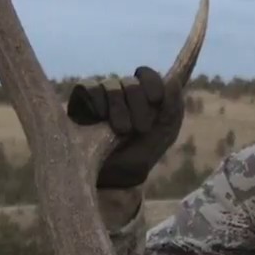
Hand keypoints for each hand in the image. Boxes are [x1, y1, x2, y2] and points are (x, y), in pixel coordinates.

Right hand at [66, 66, 183, 188]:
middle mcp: (121, 93)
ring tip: (121, 131)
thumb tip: (173, 81)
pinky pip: (90, 87)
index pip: (147, 76)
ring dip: (119, 108)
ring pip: (112, 85)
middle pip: (131, 82)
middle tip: (139, 129)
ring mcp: (100, 95)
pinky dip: (98, 101)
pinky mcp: (80, 99)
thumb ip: (172, 110)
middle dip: (139, 104)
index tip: (156, 99)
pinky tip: (100, 119)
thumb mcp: (161, 137)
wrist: (108, 178)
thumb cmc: (136, 158)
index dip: (152, 83)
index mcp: (142, 98)